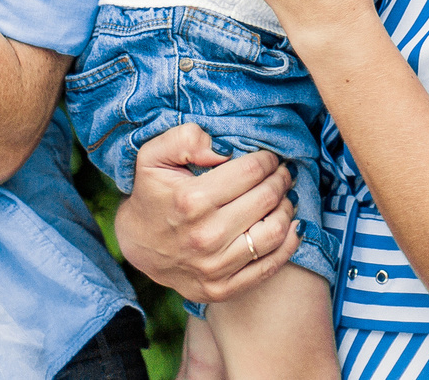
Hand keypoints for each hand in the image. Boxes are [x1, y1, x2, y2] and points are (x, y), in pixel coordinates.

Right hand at [112, 123, 300, 303]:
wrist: (137, 245)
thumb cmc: (151, 194)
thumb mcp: (153, 156)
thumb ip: (184, 139)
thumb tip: (222, 149)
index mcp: (191, 200)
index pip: (251, 171)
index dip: (267, 159)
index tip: (269, 157)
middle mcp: (205, 236)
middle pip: (267, 198)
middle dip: (280, 179)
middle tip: (282, 172)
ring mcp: (215, 267)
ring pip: (275, 232)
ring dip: (287, 208)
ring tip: (284, 196)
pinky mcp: (222, 289)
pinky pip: (269, 266)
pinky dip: (289, 244)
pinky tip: (291, 226)